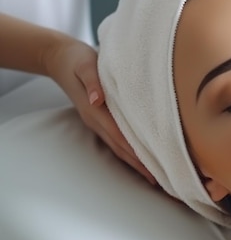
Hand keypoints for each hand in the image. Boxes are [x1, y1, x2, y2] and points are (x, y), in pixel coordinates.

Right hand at [46, 38, 156, 184]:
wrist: (61, 58)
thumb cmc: (76, 60)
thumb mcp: (85, 66)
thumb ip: (93, 81)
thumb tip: (97, 99)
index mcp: (96, 111)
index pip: (120, 138)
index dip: (136, 154)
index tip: (152, 167)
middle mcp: (97, 121)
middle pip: (122, 149)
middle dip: (140, 165)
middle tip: (161, 181)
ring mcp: (98, 122)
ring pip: (119, 147)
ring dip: (136, 162)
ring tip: (155, 176)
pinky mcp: (100, 118)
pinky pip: (117, 139)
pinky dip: (130, 151)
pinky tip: (141, 157)